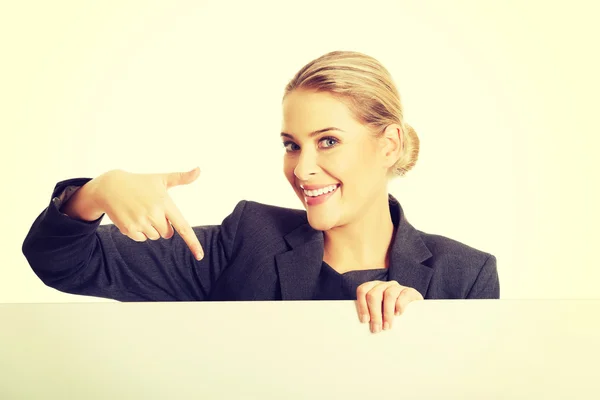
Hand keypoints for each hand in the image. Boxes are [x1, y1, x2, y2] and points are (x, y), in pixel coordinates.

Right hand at [73, 167, 203, 259]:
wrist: (110, 187)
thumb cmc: (140, 182)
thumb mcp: (161, 179)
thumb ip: (181, 177)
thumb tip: (199, 169)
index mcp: (165, 203)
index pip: (183, 226)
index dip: (192, 242)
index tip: (200, 256)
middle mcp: (154, 214)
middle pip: (167, 233)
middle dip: (162, 225)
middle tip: (151, 210)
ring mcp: (141, 222)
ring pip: (154, 237)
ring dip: (150, 228)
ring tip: (140, 212)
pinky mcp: (129, 229)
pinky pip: (141, 239)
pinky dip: (139, 231)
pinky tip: (132, 217)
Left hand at [355, 280, 422, 332]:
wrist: (414, 312)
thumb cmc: (391, 314)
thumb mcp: (379, 312)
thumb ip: (371, 315)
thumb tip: (363, 327)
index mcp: (372, 288)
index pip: (363, 290)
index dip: (362, 305)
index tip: (365, 321)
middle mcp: (383, 285)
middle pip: (374, 294)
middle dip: (374, 313)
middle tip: (376, 328)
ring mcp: (397, 287)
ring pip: (389, 295)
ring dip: (387, 313)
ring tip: (387, 326)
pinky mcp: (410, 291)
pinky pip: (404, 294)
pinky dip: (400, 305)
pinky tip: (398, 314)